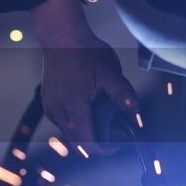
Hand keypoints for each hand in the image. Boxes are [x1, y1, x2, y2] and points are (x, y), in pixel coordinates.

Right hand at [40, 35, 139, 153]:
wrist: (61, 37)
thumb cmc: (83, 51)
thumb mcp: (109, 72)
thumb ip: (123, 93)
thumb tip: (136, 111)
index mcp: (72, 107)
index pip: (89, 145)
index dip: (107, 148)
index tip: (120, 141)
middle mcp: (58, 112)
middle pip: (80, 144)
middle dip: (99, 140)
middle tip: (115, 128)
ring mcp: (51, 109)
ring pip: (72, 135)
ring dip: (88, 131)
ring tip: (103, 115)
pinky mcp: (49, 105)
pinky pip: (65, 124)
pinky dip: (79, 122)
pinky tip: (90, 108)